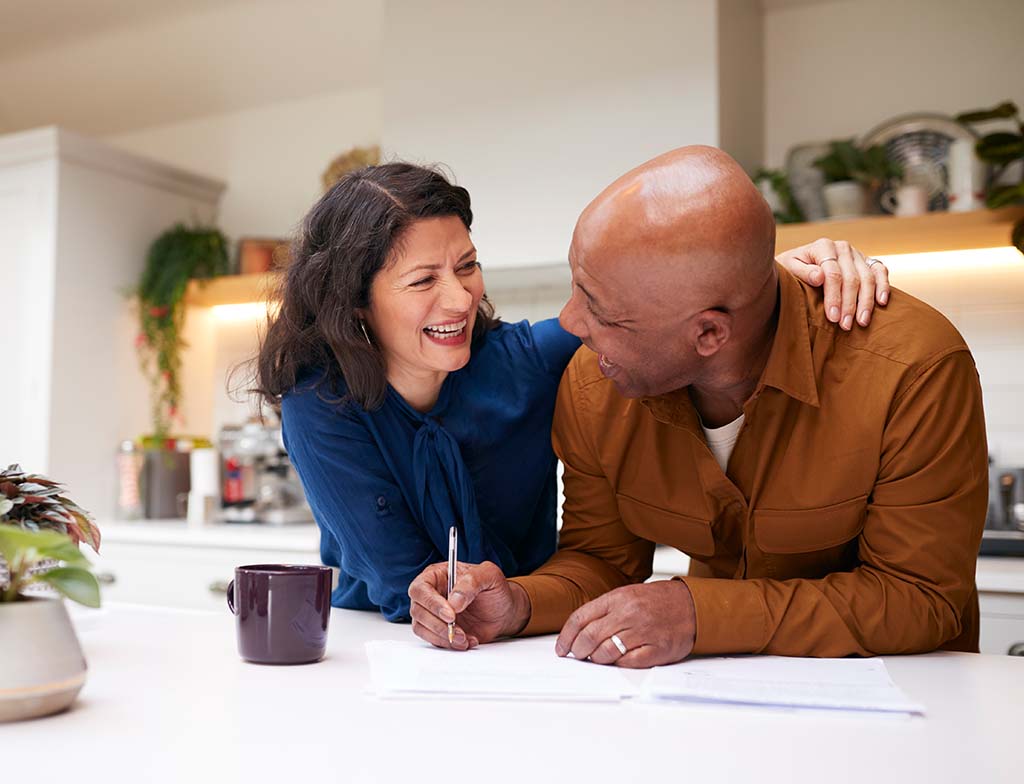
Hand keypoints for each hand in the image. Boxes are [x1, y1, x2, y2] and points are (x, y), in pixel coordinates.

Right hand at [407, 560, 530, 650]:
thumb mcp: (489, 575)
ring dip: (443, 636)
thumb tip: (454, 601)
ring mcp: (432, 613)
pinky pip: (432, 640)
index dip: (432, 603)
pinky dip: (448, 644)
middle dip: (438, 624)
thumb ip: (472, 582)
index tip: (450, 615)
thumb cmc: (495, 589)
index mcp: (438, 575)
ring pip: (422, 627)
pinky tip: (466, 640)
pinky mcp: (437, 630)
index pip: (421, 588)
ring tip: (465, 637)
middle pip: (418, 610)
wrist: (504, 611)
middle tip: (458, 630)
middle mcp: (431, 593)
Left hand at [555, 580, 695, 667]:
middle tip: (577, 656)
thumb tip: (579, 632)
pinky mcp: (657, 649)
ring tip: (597, 659)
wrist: (692, 605)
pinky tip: (618, 661)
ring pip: (606, 653)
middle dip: (578, 651)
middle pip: (589, 637)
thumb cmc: (657, 601)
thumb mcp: (628, 595)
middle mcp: (628, 613)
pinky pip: (628, 662)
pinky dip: (618, 665)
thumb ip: (605, 611)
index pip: (580, 618)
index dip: (566, 636)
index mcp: (618, 598)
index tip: (561, 648)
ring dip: (597, 659)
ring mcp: (643, 631)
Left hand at [776, 239, 889, 329]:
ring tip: (862, 322)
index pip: (833, 274)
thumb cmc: (790, 269)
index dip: (834, 297)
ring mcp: (856, 253)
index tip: (833, 317)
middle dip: (850, 304)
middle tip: (846, 325)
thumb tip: (819, 277)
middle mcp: (842, 248)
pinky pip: (880, 271)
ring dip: (866, 302)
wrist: (796, 263)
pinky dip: (883, 286)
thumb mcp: (788, 268)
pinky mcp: (866, 261)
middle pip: (852, 278)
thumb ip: (802, 272)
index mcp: (823, 246)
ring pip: (868, 277)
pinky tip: (881, 302)